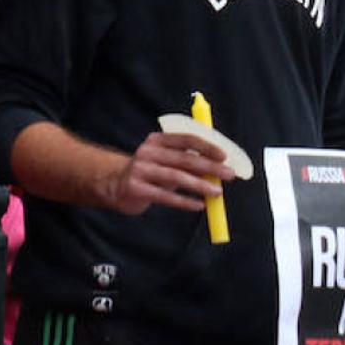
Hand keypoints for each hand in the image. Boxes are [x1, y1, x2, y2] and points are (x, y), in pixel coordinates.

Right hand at [103, 132, 229, 214]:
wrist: (114, 185)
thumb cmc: (151, 172)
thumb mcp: (168, 162)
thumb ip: (190, 163)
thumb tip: (221, 170)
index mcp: (158, 140)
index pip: (186, 139)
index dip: (207, 147)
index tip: (224, 156)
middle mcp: (148, 152)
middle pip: (185, 158)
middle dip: (210, 167)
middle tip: (229, 175)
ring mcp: (140, 169)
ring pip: (176, 176)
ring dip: (199, 185)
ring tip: (217, 192)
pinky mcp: (135, 188)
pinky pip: (165, 196)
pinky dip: (184, 201)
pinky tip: (198, 205)